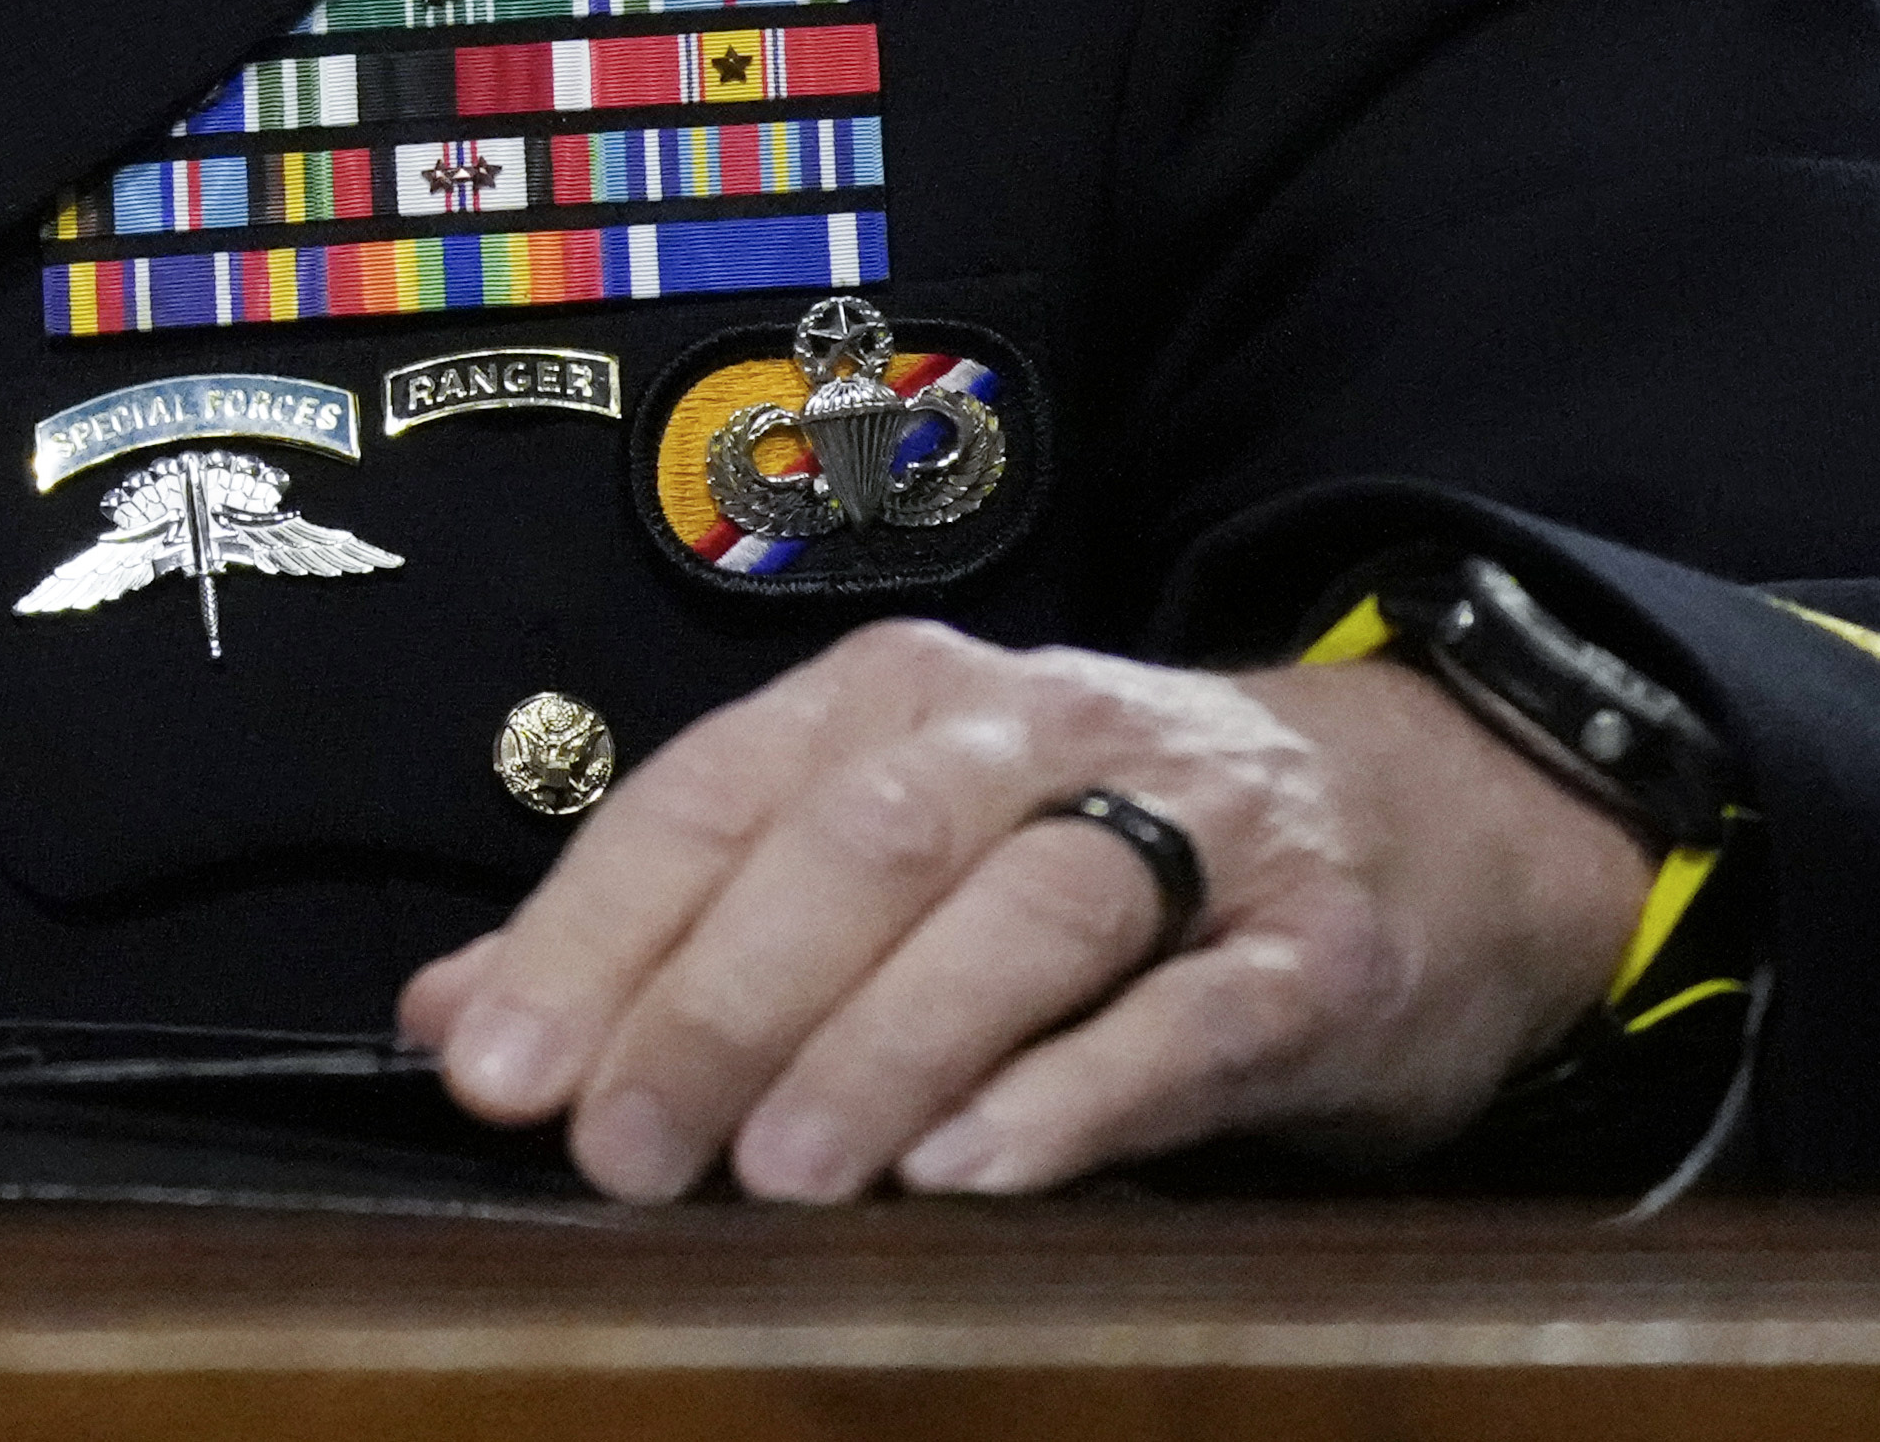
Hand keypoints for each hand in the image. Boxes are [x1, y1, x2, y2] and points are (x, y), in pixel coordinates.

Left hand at [398, 622, 1648, 1199]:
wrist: (1427, 818)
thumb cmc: (1096, 847)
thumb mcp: (883, 852)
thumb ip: (673, 925)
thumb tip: (452, 1014)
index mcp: (893, 703)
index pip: (708, 798)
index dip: (591, 936)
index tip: (498, 1075)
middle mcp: (1031, 734)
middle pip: (853, 845)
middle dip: (718, 1001)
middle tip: (623, 1152)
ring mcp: (1187, 833)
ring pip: (1018, 914)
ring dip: (884, 1045)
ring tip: (781, 1176)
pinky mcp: (1318, 952)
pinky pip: (1193, 1017)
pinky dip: (1080, 1093)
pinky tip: (979, 1174)